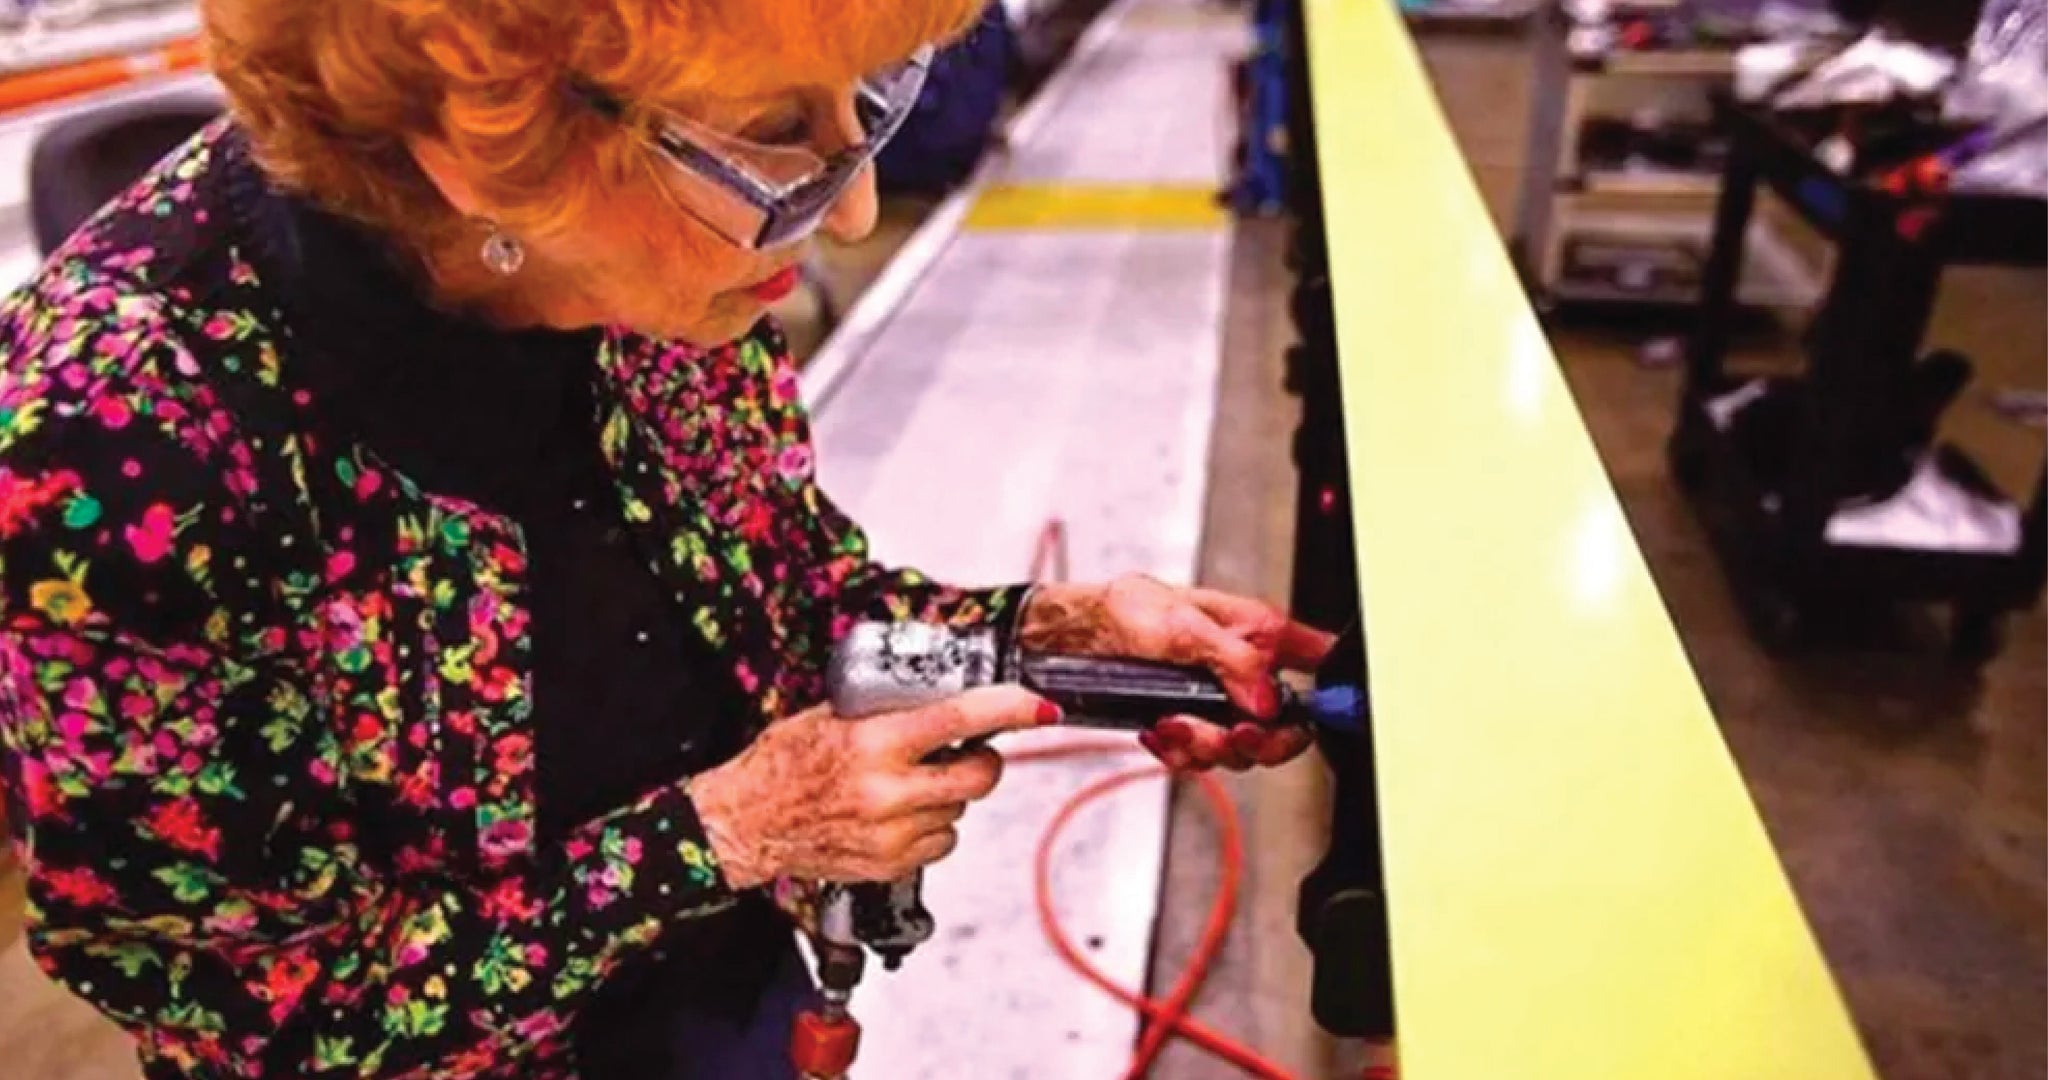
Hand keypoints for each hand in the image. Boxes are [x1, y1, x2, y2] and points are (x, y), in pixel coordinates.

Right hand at [689, 686, 1056, 888]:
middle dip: (983, 761)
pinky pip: (940, 843)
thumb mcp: (831, 716)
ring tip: (903, 785)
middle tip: (967, 751)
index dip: (1009, 709)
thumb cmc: (783, 763)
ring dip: (947, 795)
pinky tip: (894, 815)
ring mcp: (891, 834)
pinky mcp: (890, 865)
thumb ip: (889, 708)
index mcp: (874, 742)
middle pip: (979, 777)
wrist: (745, 823)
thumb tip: (949, 693)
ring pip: (959, 812)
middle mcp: (888, 791)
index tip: (1040, 706)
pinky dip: (930, 827)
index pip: (960, 719)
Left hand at [1019, 576, 1334, 770]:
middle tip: (1232, 735)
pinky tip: (1157, 730)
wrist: (1071, 639)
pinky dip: (1178, 752)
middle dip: (1258, 740)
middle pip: (1284, 726)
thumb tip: (1267, 699)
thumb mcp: (1179, 624)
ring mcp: (1217, 701)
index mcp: (1255, 631)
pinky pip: (1200, 758)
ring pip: (1241, 750)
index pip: (1316, 659)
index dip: (1329, 691)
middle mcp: (1243, 669)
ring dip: (1207, 746)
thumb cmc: (1122, 610)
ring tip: (1174, 724)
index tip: (1320, 715)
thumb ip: (1231, 661)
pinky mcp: (1189, 723)